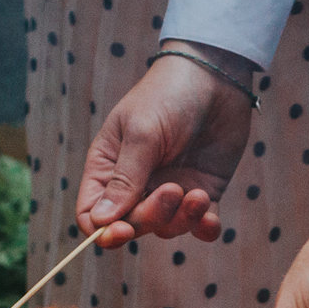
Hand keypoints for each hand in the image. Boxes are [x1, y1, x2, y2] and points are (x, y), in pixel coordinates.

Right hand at [76, 50, 255, 248]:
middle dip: (152, 217)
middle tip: (174, 190)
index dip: (104, 231)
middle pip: (132, 225)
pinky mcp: (202, 192)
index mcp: (108, 166)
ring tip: (197, 195)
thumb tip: (101, 222)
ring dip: (182, 220)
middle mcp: (136, 184)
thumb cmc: (168, 95)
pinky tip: (210, 220)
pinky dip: (205, 229)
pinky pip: (200, 226)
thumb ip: (125, 179)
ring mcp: (169, 190)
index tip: (123, 231)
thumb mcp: (142, 133)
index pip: (93, 213)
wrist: (215, 77)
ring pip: (167, 229)